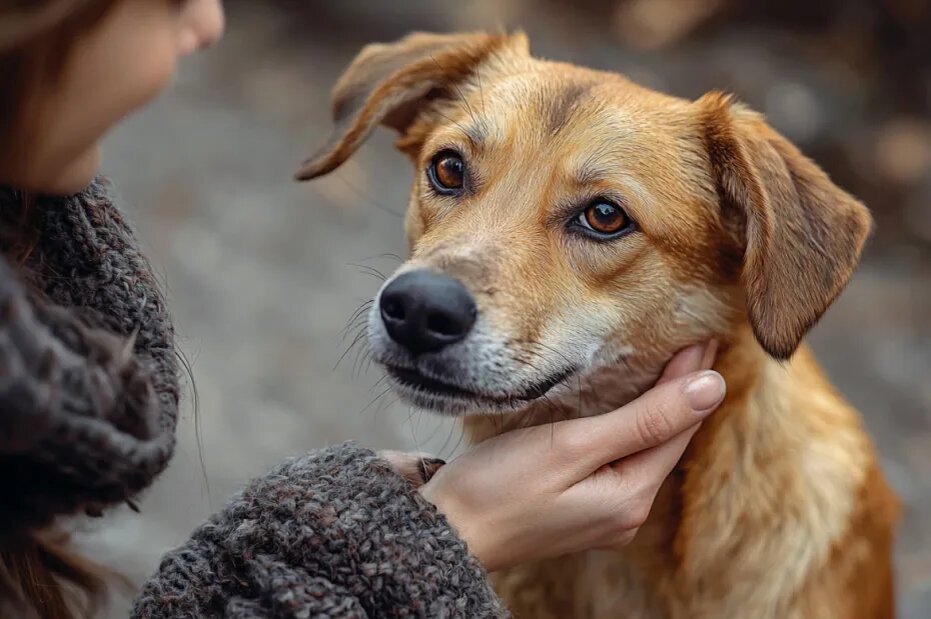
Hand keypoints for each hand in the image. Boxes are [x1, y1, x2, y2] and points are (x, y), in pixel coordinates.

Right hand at [417, 341, 722, 571]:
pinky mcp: (582, 509)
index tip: (705, 334)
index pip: (677, 426)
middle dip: (684, 391)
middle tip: (701, 341)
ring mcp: (605, 514)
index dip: (693, 378)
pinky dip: (636, 427)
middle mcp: (627, 511)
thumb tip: (713, 390)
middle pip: (667, 440)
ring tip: (676, 367)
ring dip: (662, 407)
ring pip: (647, 450)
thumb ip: (644, 419)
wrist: (448, 532)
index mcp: (630, 496)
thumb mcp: (573, 446)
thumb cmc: (499, 488)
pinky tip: (634, 408)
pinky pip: (624, 460)